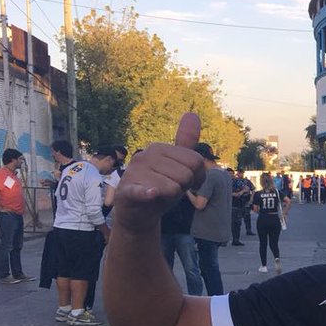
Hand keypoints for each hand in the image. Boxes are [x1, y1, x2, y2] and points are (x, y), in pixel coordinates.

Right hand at [114, 112, 205, 232]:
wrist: (138, 212)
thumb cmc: (161, 186)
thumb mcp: (176, 164)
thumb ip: (185, 142)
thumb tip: (192, 113)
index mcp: (159, 148)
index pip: (196, 161)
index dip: (197, 178)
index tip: (187, 182)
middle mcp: (145, 155)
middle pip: (187, 175)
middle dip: (184, 187)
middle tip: (171, 189)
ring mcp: (134, 172)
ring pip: (173, 187)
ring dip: (172, 197)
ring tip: (160, 195)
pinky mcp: (127, 192)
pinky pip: (142, 191)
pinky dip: (148, 193)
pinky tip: (151, 193)